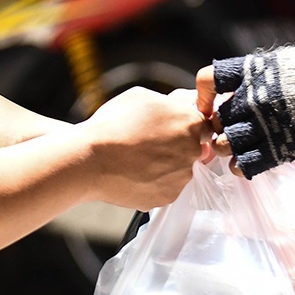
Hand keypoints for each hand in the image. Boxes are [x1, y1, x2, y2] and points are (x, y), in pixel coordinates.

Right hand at [81, 87, 210, 208]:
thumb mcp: (143, 96)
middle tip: (152, 144)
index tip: (173, 128)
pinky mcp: (167, 198)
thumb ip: (172, 101)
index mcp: (191, 124)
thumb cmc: (114, 124)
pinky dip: (155, 183)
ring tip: (139, 160)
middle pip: (195, 150)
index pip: (204, 126)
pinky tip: (136, 174)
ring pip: (181, 171)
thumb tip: (184, 104)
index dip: (187, 126)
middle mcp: (192, 152)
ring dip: (167, 167)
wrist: (90, 160)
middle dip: (179, 147)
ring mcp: (181, 178)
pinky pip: (166, 189)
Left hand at [207, 47, 294, 177]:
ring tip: (239, 148)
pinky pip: (245, 164)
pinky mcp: (276, 149)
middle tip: (231, 130)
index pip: (209, 79)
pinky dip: (242, 167)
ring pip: (226, 143)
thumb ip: (259, 73)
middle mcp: (251, 97)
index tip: (208, 103)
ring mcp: (262, 125)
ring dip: (229, 148)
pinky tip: (247, 165)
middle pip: (216, 117)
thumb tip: (243, 83)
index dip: (204, 95)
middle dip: (220, 126)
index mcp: (251, 71)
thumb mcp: (285, 61)